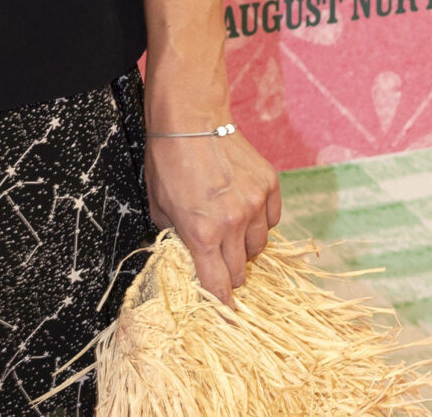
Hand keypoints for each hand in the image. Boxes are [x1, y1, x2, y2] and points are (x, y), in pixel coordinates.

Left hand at [143, 123, 280, 303]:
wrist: (191, 118)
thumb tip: (188, 253)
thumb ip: (175, 235)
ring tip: (230, 229)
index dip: (222, 304)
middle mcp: (233, 223)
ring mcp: (255, 204)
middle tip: (219, 260)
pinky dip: (260, 222)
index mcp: (202, 232)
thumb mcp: (159, 205)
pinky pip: (272, 220)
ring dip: (245, 247)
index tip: (226, 314)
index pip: (218, 284)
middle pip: (241, 271)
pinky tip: (244, 209)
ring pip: (259, 247)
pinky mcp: (269, 185)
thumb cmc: (167, 160)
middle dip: (229, 273)